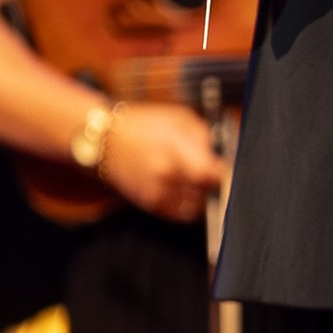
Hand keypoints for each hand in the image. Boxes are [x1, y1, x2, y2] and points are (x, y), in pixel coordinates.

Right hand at [101, 103, 228, 223]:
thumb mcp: (180, 118)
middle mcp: (166, 176)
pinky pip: (182, 214)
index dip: (226, 173)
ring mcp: (157, 194)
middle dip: (216, 182)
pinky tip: (188, 189)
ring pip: (198, 205)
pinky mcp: (151, 205)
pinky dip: (190, 204)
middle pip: (208, 191)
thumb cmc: (146, 125)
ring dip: (204, 195)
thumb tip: (223, 157)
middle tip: (215, 172)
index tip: (228, 167)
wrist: (105, 141)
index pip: (213, 175)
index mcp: (175, 150)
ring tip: (199, 179)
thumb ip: (206, 138)